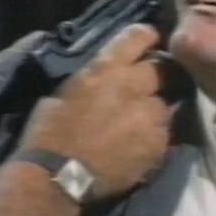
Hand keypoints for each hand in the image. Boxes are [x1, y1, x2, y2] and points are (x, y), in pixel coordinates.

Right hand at [17, 24, 174, 199]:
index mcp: (107, 69)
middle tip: (151, 85)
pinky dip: (157, 137)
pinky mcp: (160, 144)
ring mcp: (151, 116)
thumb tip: (105, 76)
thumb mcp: (65, 92)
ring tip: (142, 123)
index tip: (150, 42)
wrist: (57, 179)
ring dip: (157, 110)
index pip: (139, 36)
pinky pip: (166, 134)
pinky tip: (142, 146)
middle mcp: (135, 86)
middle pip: (164, 69)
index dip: (147, 37)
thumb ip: (94, 79)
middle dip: (159, 76)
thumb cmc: (48, 134)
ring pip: (166, 105)